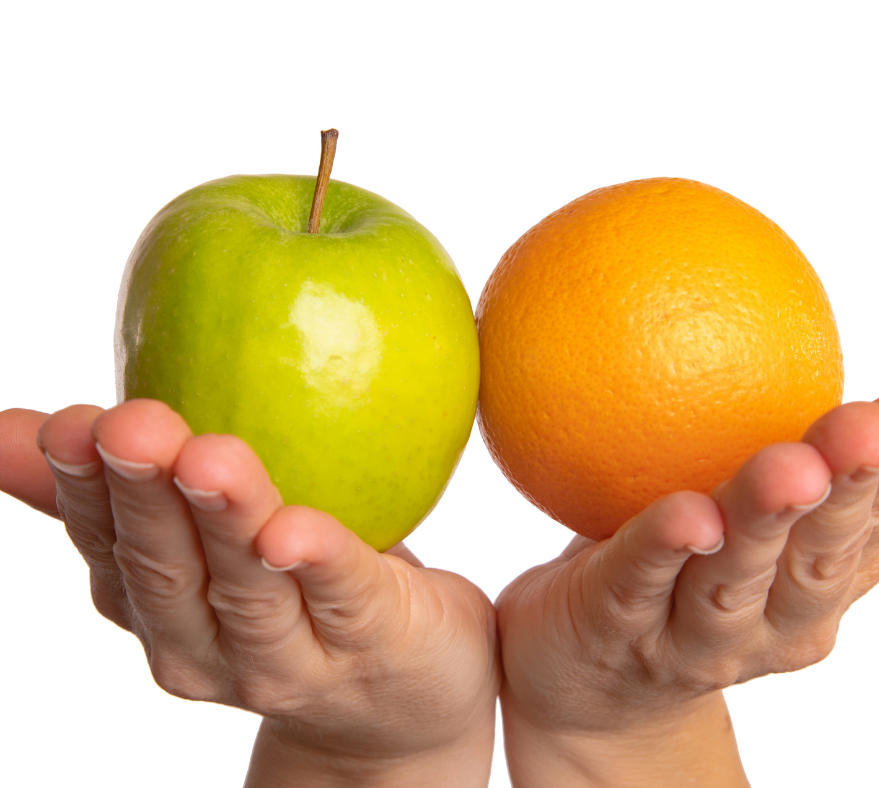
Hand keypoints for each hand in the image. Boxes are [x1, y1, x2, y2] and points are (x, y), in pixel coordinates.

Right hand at [0, 400, 499, 787]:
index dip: (82, 487)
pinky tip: (292, 531)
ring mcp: (290, 658)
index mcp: (162, 607)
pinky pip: (342, 596)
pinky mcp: (372, 640)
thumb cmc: (298, 595)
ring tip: (209, 459)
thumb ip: (123, 491)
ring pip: (248, 587)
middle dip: (143, 497)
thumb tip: (8, 426)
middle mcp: (211, 646)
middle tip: (130, 427)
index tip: (72, 426)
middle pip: (167, 571)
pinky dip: (317, 561)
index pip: (107, 546)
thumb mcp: (202, 542)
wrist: (400, 699)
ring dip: (224, 522)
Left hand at [496, 390, 878, 787]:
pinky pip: (638, 582)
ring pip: (730, 578)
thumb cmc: (680, 580)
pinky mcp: (615, 630)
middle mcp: (764, 627)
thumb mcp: (761, 530)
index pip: (866, 528)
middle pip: (813, 559)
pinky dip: (663, 548)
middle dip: (846, 494)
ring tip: (791, 469)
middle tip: (870, 431)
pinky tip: (688, 516)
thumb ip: (826, 477)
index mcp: (811, 591)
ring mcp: (690, 640)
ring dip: (764, 521)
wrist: (588, 684)